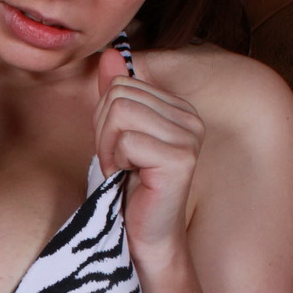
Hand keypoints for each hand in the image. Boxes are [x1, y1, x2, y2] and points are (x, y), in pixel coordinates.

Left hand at [93, 45, 204, 261]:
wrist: (143, 237)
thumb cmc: (128, 189)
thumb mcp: (114, 135)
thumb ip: (114, 94)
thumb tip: (109, 54)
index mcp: (178, 107)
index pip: (122, 83)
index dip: (104, 119)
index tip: (116, 151)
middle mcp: (190, 117)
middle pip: (118, 95)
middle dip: (103, 132)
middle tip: (117, 164)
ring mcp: (189, 136)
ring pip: (120, 112)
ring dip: (107, 148)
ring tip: (122, 171)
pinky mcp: (180, 158)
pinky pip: (126, 140)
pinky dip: (115, 162)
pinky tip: (130, 180)